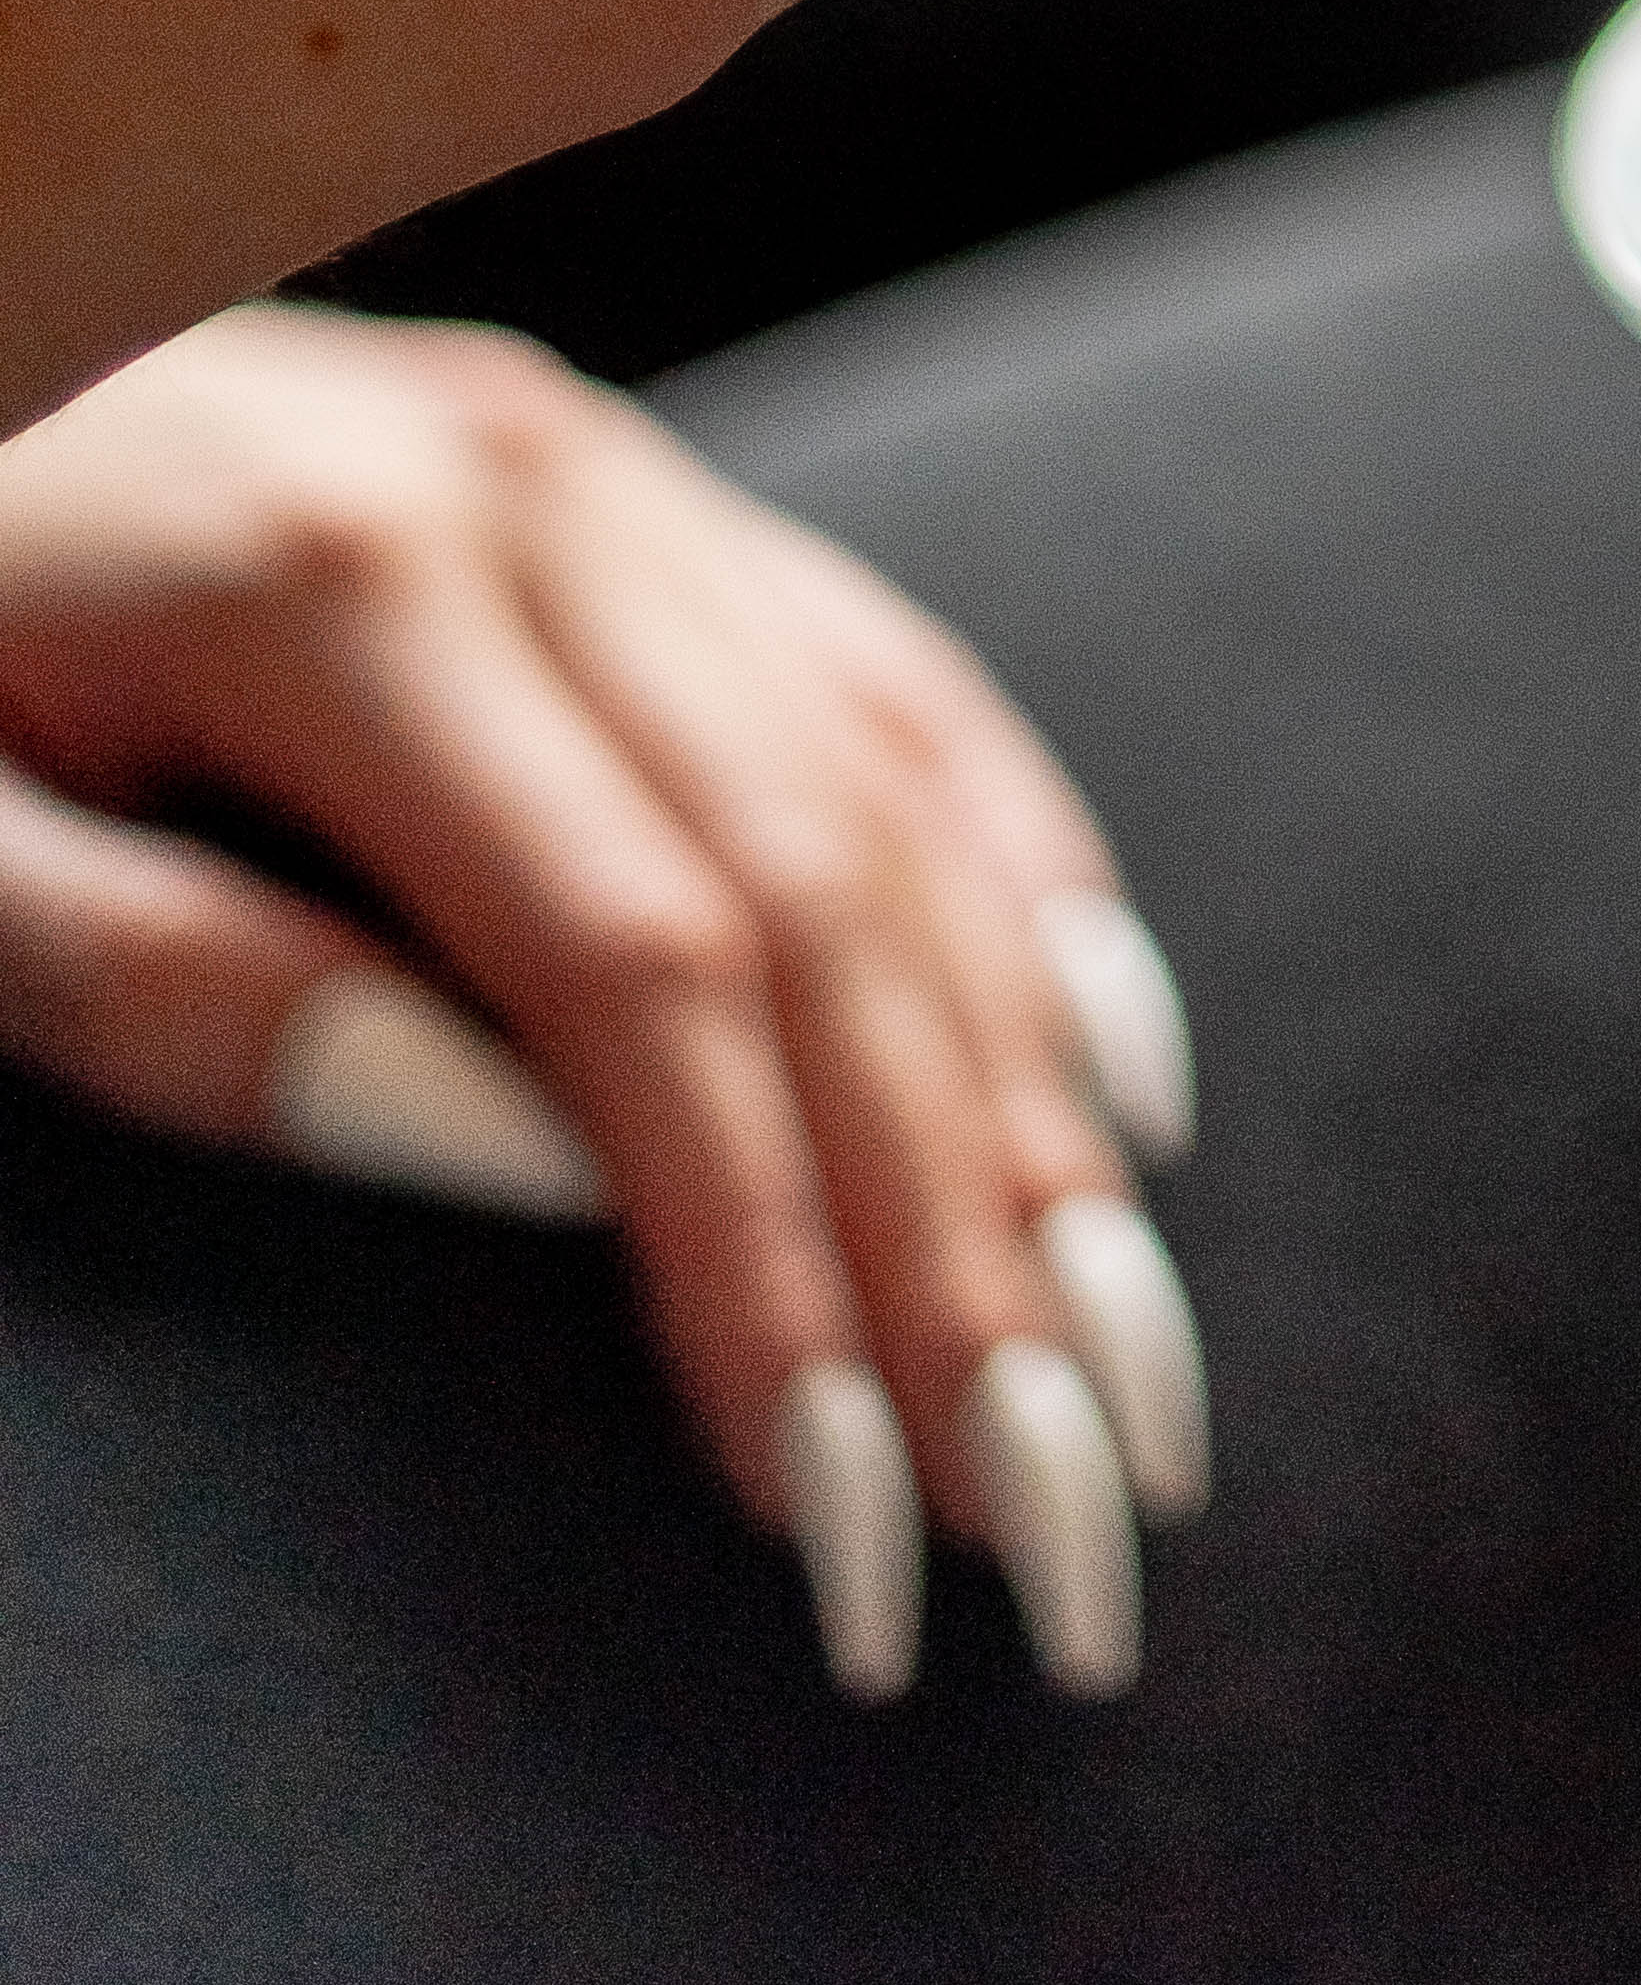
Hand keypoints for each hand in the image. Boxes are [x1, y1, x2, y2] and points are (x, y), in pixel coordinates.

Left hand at [0, 310, 1203, 1703]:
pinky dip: (1027, 881)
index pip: (639, 971)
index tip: (838, 1506)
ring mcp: (615, 479)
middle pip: (824, 898)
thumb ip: (174, 986)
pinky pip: (896, 681)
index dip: (764, 1241)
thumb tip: (508, 1163)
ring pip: (901, 802)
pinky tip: (1113, 1067)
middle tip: (1061, 1503)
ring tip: (1122, 1357)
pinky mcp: (644, 493)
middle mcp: (542, 499)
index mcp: (353, 583)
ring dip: (1034, 1099)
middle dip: (960, 1225)